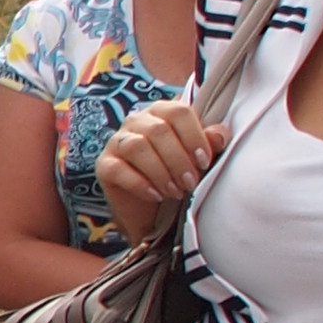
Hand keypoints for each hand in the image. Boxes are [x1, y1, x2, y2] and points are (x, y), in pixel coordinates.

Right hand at [98, 96, 218, 243]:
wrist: (153, 210)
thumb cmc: (179, 175)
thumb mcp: (200, 159)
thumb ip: (210, 143)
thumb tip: (219, 134)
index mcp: (162, 112)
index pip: (178, 112)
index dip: (194, 136)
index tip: (204, 161)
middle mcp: (136, 121)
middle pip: (158, 130)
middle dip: (179, 160)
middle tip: (191, 182)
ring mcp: (116, 142)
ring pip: (137, 146)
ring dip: (160, 171)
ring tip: (175, 191)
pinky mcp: (103, 165)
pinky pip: (118, 169)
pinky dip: (140, 184)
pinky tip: (156, 195)